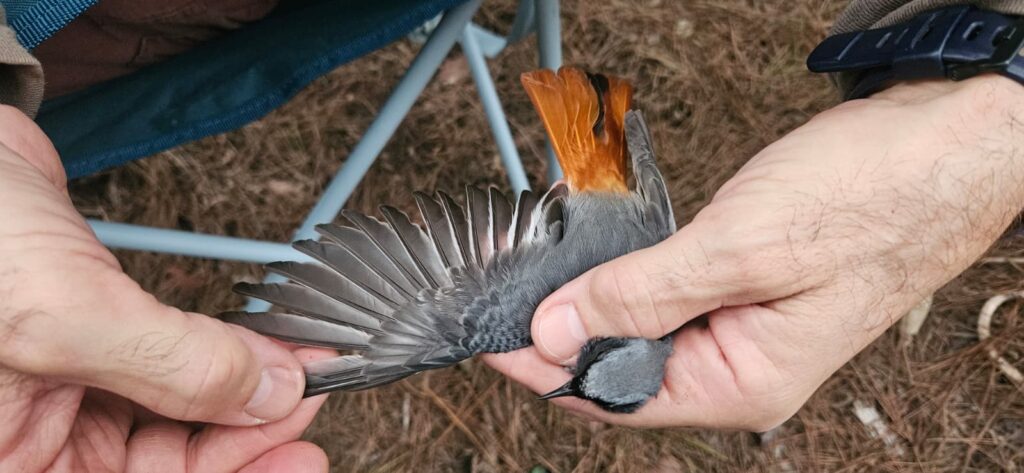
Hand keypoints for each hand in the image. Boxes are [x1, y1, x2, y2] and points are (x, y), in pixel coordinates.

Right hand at [0, 105, 327, 471]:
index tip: (301, 449)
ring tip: (299, 365)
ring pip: (181, 413)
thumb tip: (271, 395)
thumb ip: (172, 366)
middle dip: (248, 429)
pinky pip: (175, 361)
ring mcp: (74, 386)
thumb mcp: (59, 318)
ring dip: (246, 389)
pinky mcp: (99, 337)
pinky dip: (224, 353)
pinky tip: (263, 345)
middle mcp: (44, 435)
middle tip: (311, 395)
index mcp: (16, 460)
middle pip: (171, 461)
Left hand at [486, 75, 1023, 429]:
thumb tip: (560, 331)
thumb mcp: (740, 248)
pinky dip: (632, 284)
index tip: (494, 337)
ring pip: (644, 336)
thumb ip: (642, 296)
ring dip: (597, 307)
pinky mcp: (747, 294)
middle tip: (515, 292)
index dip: (546, 369)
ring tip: (552, 276)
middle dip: (565, 337)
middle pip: (624, 371)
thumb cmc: (871, 197)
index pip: (615, 397)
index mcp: (743, 383)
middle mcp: (742, 371)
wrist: (943, 145)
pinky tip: (607, 263)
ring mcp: (745, 333)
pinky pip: (670, 303)